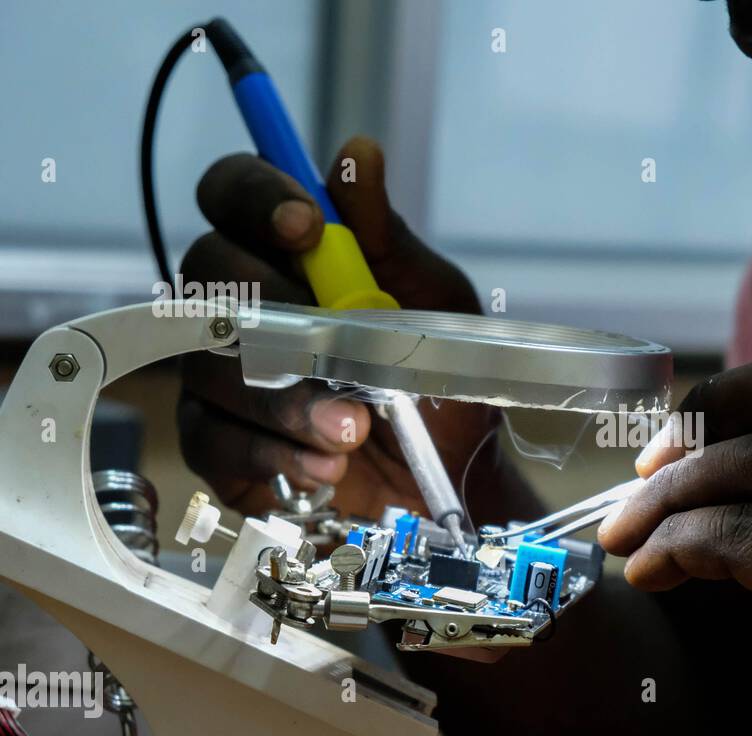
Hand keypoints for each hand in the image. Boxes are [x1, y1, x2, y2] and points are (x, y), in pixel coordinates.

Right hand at [177, 136, 497, 516]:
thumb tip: (358, 154)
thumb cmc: (441, 377)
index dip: (256, 197)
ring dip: (288, 398)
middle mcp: (241, 303)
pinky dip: (275, 453)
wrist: (452, 472)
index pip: (233, 192)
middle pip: (205, 269)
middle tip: (333, 344)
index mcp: (286, 252)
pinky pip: (213, 438)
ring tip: (355, 427)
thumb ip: (384, 237)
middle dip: (274, 307)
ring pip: (211, 364)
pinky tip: (327, 465)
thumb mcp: (432, 301)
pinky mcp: (218, 444)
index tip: (306, 226)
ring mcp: (219, 373)